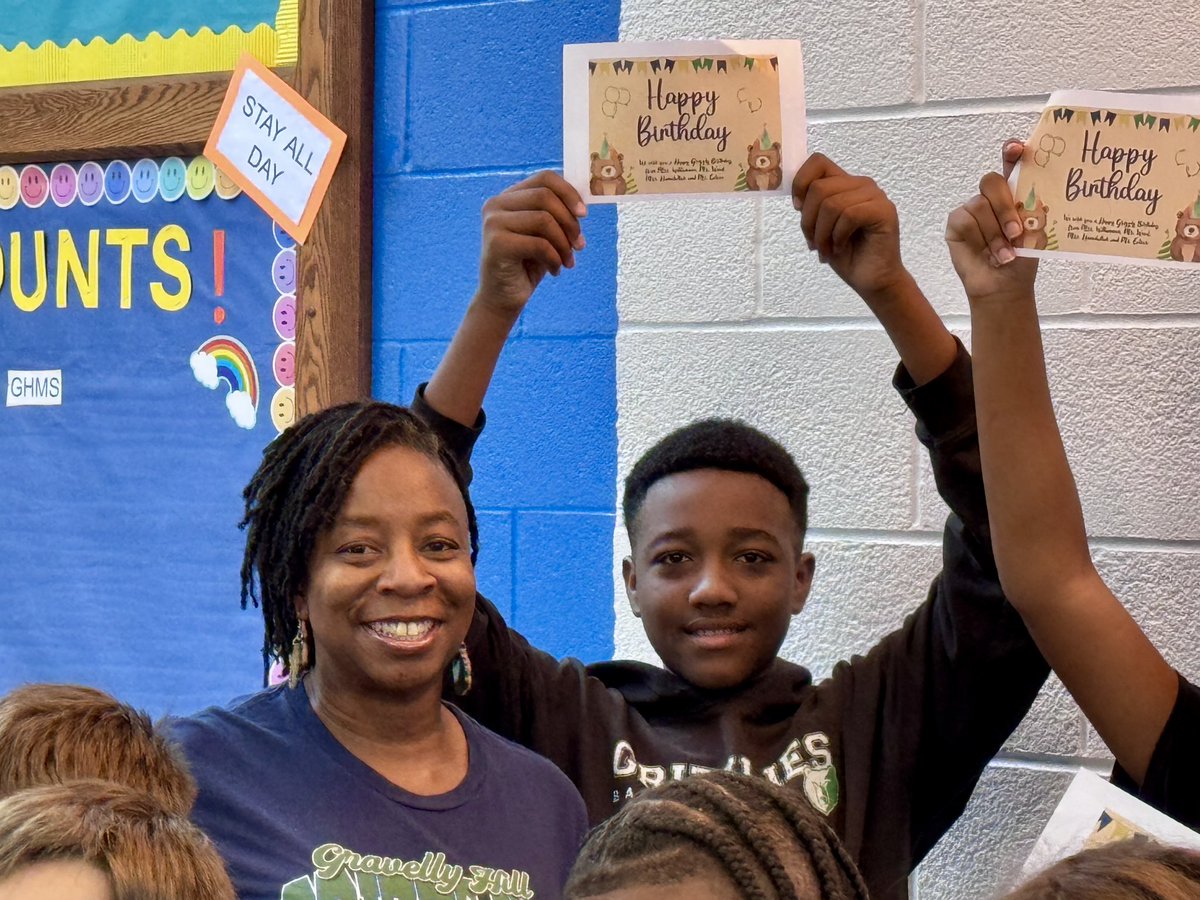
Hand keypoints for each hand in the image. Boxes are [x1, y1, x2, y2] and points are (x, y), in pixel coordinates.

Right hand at [476, 171, 586, 318]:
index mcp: (508, 197)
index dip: (569, 193)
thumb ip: (557, 215)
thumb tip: (582, 206)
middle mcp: (496, 205)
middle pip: (545, 197)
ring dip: (564, 244)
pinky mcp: (497, 244)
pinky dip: (554, 259)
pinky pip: (539, 244)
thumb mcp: (544, 235)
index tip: (584, 214)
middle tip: (579, 245)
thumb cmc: (526, 265)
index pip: (544, 178)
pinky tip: (555, 271)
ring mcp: (493, 223)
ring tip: (567, 262)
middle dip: (569, 222)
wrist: (503, 298)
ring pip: (544, 220)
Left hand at [791, 153, 906, 301]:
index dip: (800, 182)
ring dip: (822, 233)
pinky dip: (838, 236)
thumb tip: (796, 194)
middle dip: (808, 221)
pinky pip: (849, 215)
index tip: (797, 208)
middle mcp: (861, 184)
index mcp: (844, 183)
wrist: (871, 279)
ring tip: (826, 250)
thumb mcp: (819, 226)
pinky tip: (841, 247)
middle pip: (819, 188)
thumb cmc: (845, 254)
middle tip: (814, 244)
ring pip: (831, 203)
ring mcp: (875, 195)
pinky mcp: (884, 210)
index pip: (818, 162)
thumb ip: (811, 205)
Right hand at [944, 142, 1036, 301]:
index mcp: (1014, 193)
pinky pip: (965, 220)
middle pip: (991, 181)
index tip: (1017, 148)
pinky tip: (987, 254)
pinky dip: (979, 239)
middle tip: (1016, 233)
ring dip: (994, 233)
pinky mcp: (956, 223)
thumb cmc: (1022, 257)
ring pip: (979, 205)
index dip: (1011, 152)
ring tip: (1004, 255)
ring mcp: (971, 209)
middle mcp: (990, 197)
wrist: (1004, 286)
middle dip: (1005, 207)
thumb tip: (1028, 201)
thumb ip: (1032, 212)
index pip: (1011, 164)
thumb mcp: (1036, 232)